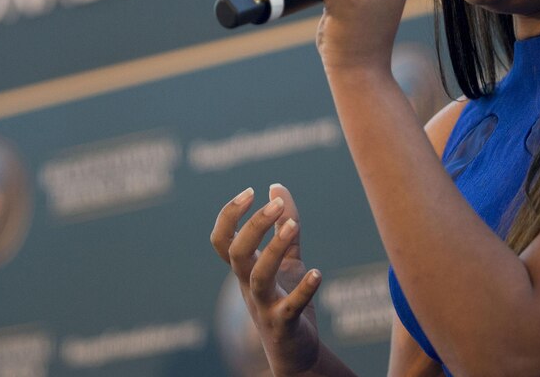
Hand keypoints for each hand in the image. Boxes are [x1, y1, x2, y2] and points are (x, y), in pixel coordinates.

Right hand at [211, 184, 322, 375]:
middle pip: (237, 254)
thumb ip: (284, 224)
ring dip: (274, 250)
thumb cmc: (286, 299)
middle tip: (275, 205)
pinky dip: (303, 289)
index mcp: (246, 269)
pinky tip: (317, 273)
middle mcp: (249, 286)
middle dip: (253, 226)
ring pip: (259, 277)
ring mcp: (265, 305)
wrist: (294, 352)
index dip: (229, 214)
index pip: (222, 240)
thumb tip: (276, 187)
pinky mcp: (285, 323)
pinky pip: (290, 306)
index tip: (250, 191)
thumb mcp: (287, 258)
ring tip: (294, 226)